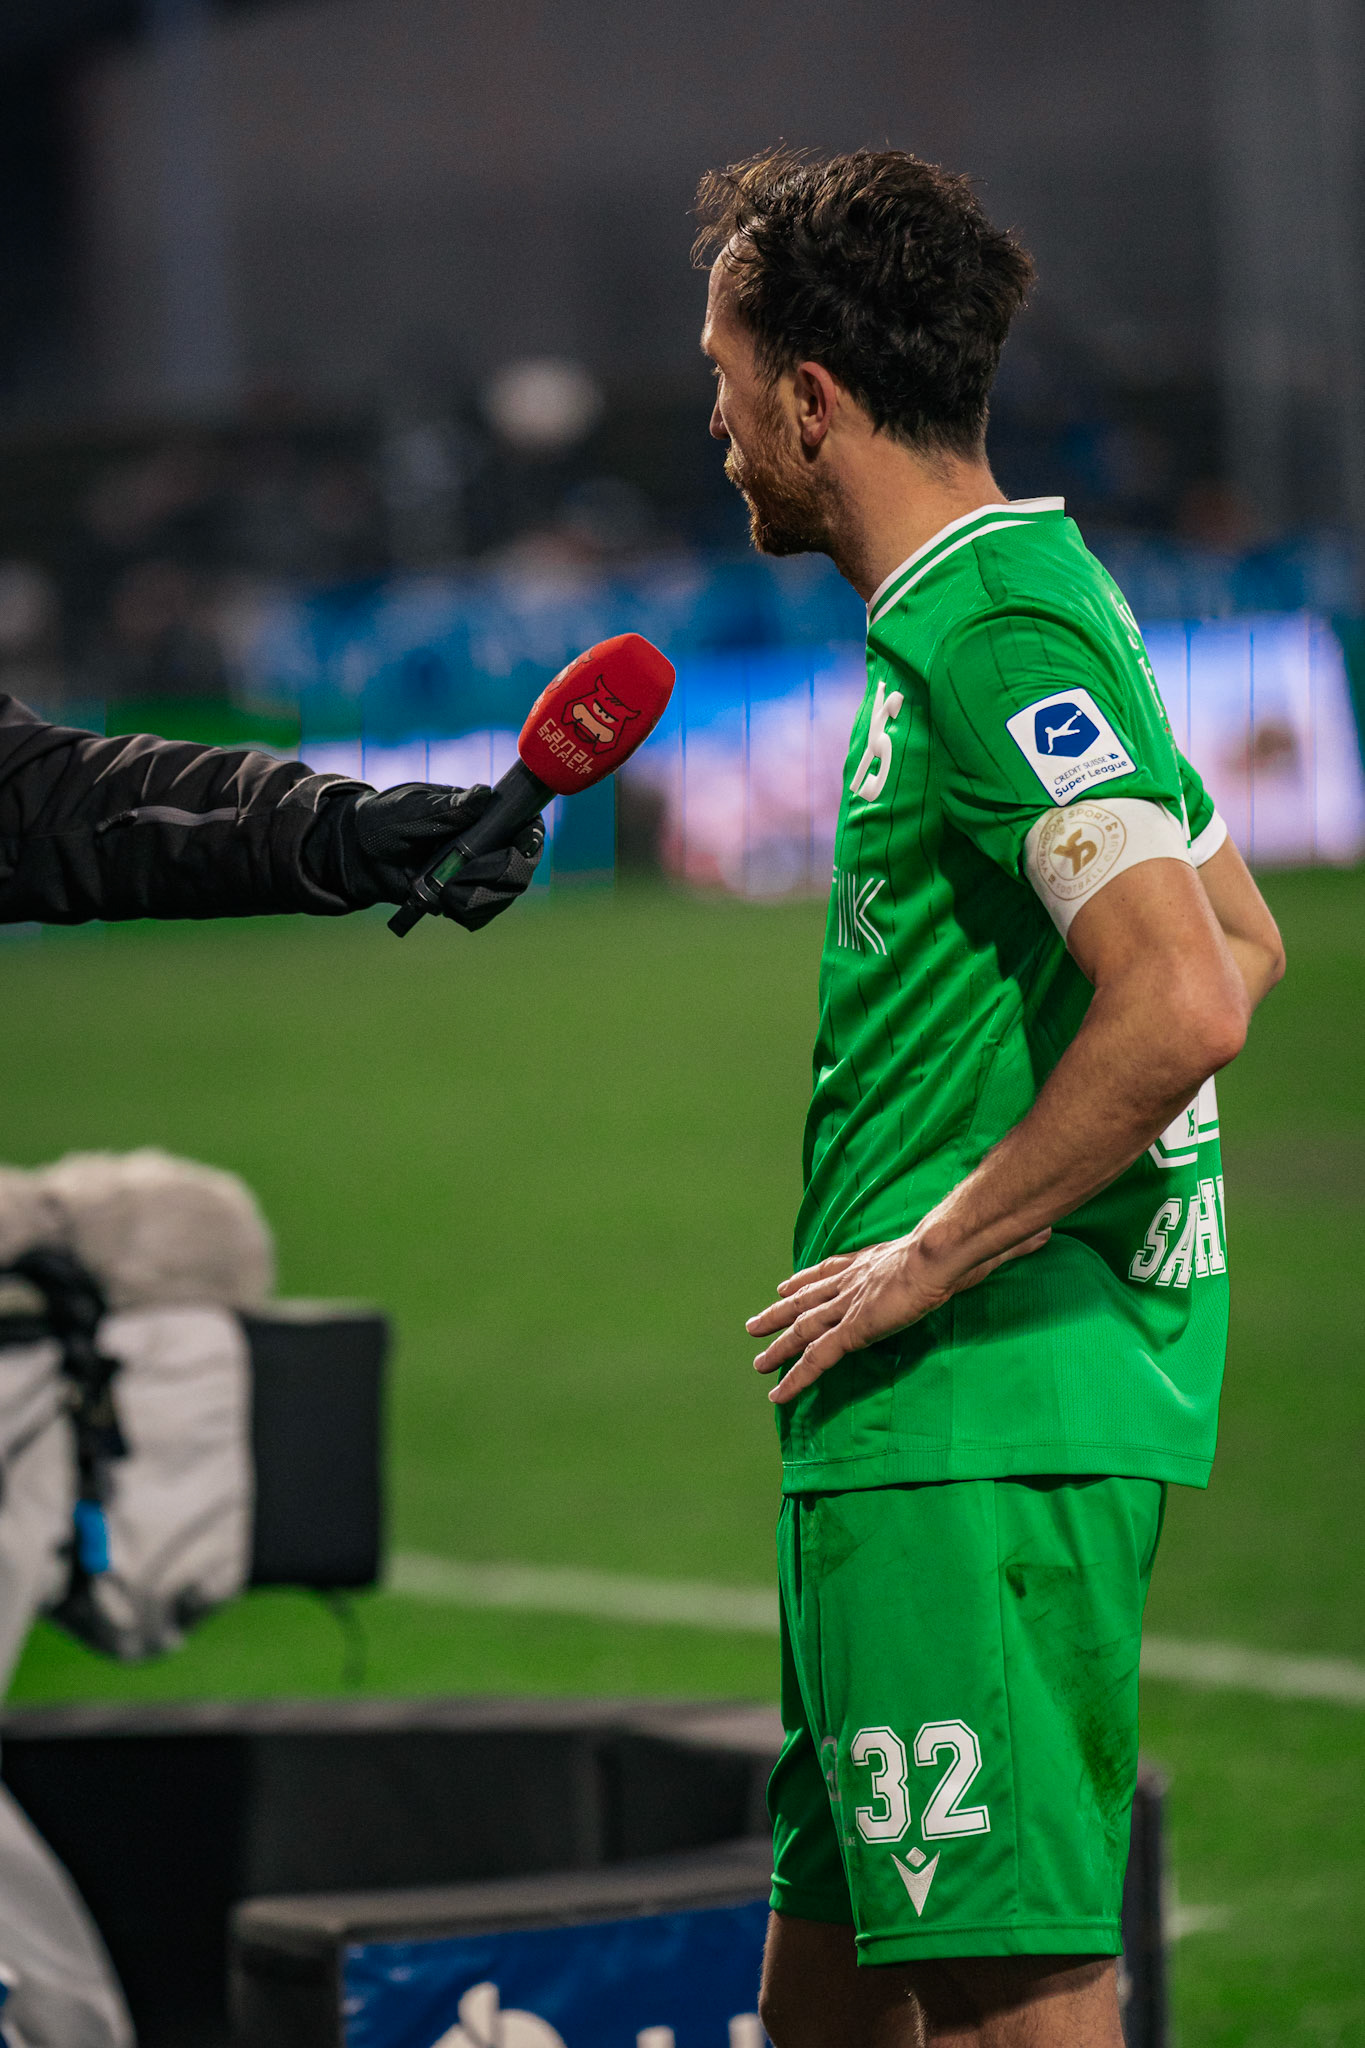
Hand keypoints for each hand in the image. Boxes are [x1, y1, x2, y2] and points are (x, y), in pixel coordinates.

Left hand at [347, 783, 543, 929]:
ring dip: (477, 897)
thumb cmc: (384, 821)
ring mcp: (477, 875)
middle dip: (497, 875)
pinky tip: (443, 903)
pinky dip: (466, 913)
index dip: (531, 838)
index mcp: (482, 816)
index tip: (522, 846)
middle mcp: (487, 845)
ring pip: (504, 894)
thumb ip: (448, 808)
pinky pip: (481, 914)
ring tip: (444, 891)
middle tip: (463, 875)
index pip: (524, 826)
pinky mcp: (463, 899)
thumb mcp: (413, 809)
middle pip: (520, 867)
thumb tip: (484, 794)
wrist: (357, 855)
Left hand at [746, 1224, 1050, 1404]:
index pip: (835, 1269)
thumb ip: (1003, 1243)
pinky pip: (816, 1360)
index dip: (810, 1278)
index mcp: (879, 1260)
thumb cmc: (964, 1243)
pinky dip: (796, 1377)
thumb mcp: (978, 1244)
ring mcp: (852, 1305)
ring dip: (778, 1346)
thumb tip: (1044, 1233)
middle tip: (756, 1322)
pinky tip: (778, 1395)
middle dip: (781, 1312)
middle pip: (809, 1299)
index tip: (788, 1283)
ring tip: (756, 1360)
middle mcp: (856, 1280)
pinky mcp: (853, 1329)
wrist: (948, 1247)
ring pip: (804, 1331)